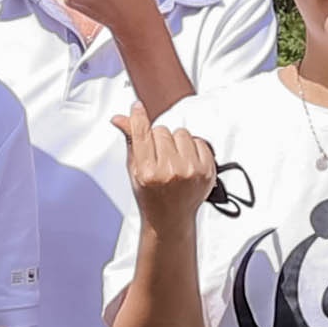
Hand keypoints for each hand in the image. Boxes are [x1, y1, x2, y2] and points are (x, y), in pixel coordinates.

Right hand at [116, 104, 216, 232]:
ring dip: (177, 142)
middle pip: (162, 130)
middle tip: (158, 157)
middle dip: (158, 139)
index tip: (137, 107)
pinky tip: (186, 162)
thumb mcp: (135, 170)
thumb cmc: (151, 196)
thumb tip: (120, 118)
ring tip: (173, 160)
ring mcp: (190, 171)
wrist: (171, 218)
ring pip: (181, 133)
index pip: (142, 134)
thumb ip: (131, 141)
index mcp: (147, 172)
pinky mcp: (207, 171)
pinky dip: (193, 148)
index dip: (138, 117)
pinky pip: (200, 141)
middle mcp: (169, 172)